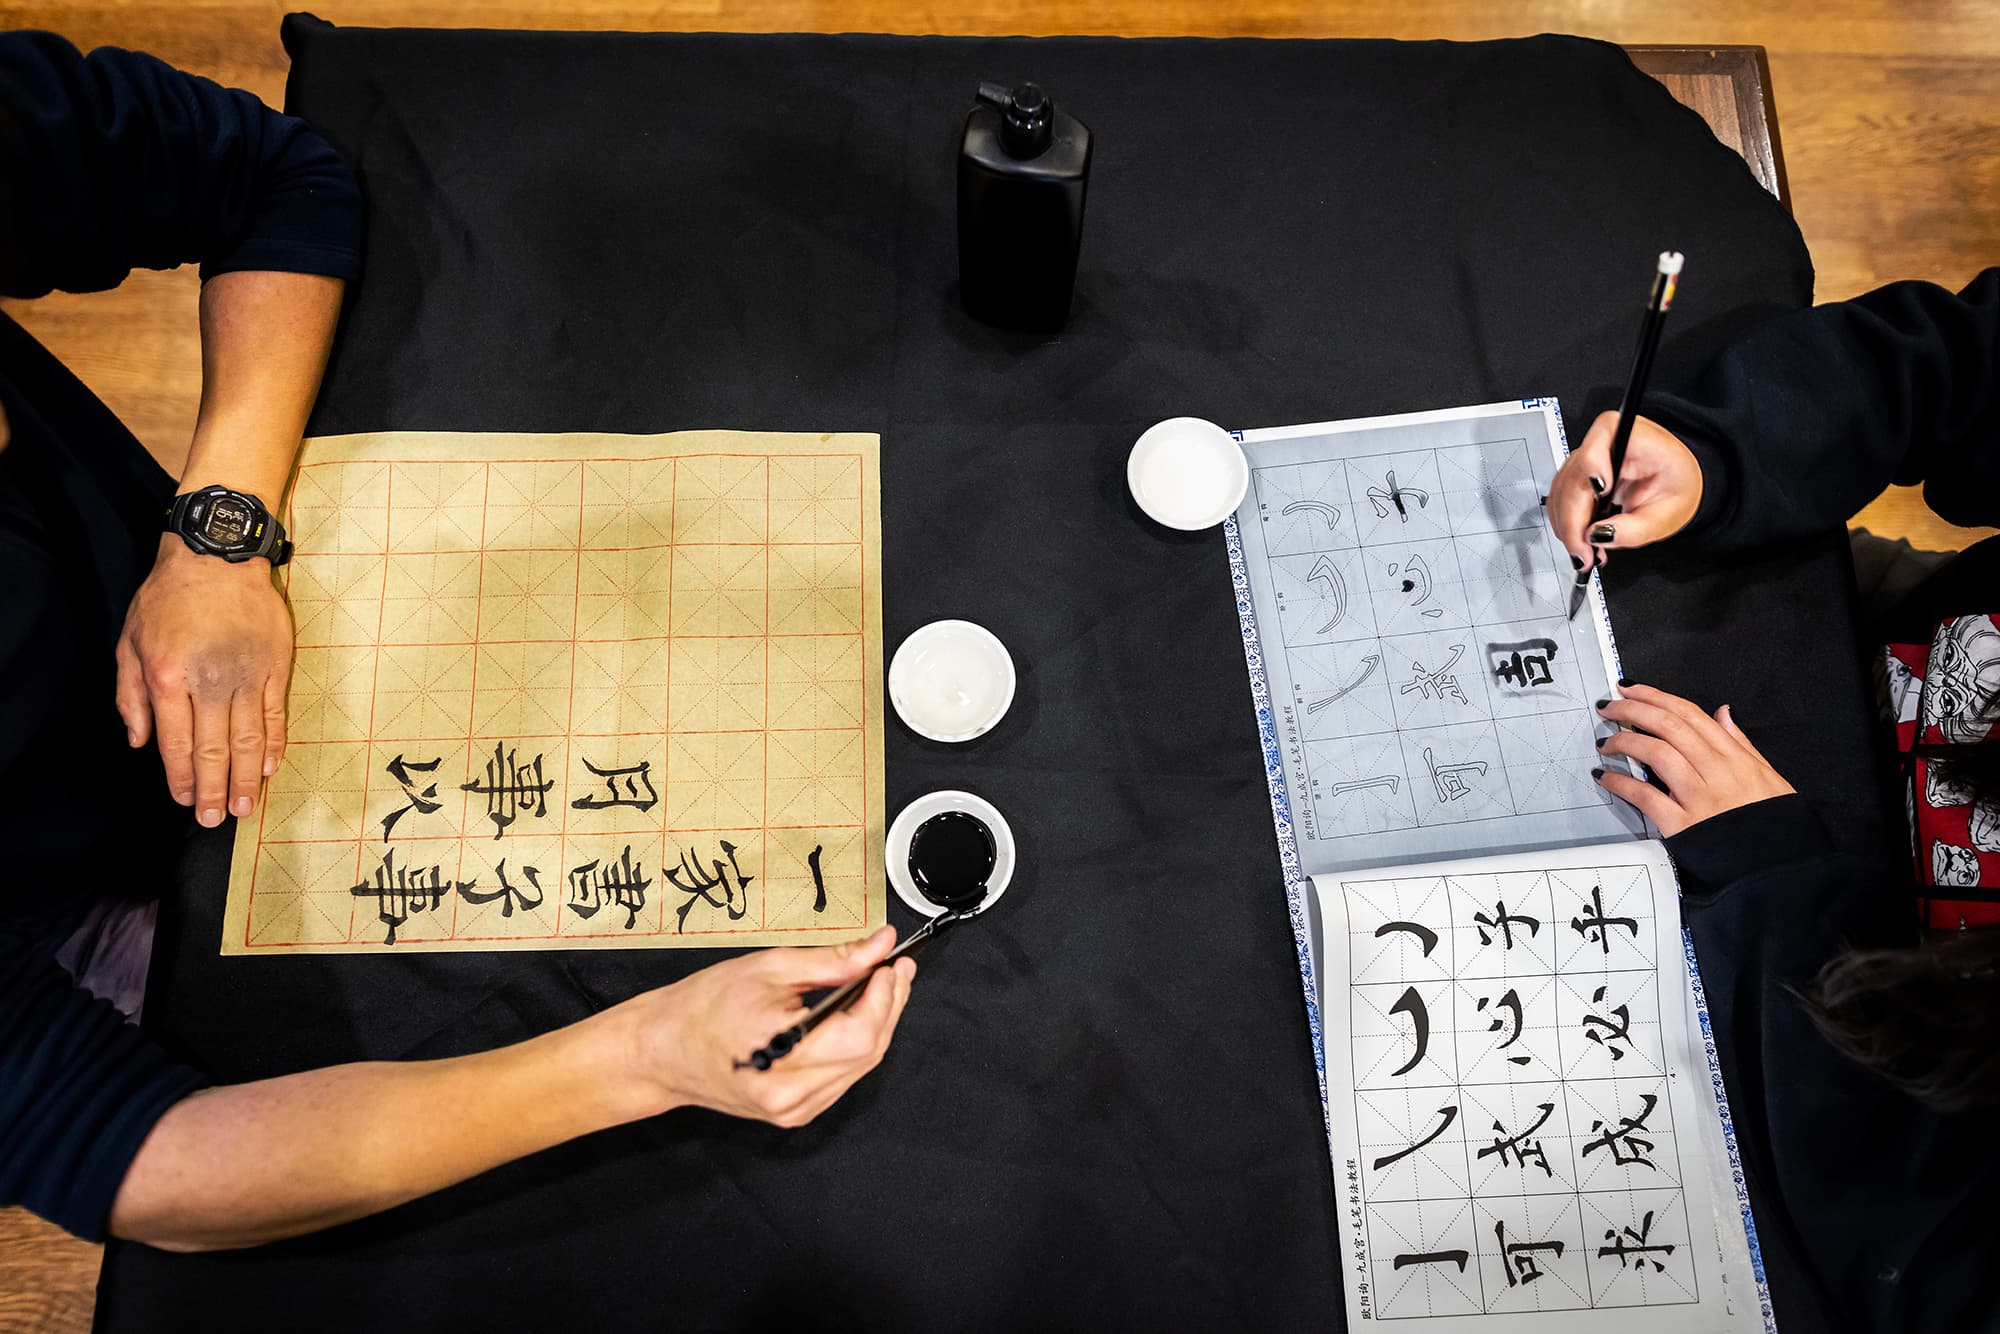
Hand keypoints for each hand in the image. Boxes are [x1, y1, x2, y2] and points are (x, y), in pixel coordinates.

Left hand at [115, 535, 294, 825]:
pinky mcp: (275, 666)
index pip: (176, 742)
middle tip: (218, 820)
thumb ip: (129, 695)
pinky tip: (270, 767)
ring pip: (249, 739)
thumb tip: (139, 742)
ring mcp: (247, 675)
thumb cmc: (168, 598)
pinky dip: (274, 744)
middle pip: (215, 749)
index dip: (183, 777)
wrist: (218, 557)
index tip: (187, 801)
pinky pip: (275, 714)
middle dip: (216, 789)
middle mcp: (209, 681)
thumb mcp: (129, 641)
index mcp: (168, 676)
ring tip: (247, 806)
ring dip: (248, 778)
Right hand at [624, 926, 915, 1126]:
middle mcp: (789, 1094)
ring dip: (876, 1026)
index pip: (859, 1035)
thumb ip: (832, 960)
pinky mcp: (794, 1113)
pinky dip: (856, 1047)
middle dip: (888, 1007)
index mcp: (781, 1057)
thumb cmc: (703, 1007)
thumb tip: (878, 947)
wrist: (663, 1050)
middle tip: (894, 970)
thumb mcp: (769, 968)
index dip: (885, 998)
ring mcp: (793, 1110)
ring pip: (860, 1068)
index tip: (893, 965)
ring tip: (880, 988)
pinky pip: (842, 1079)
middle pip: (867, 1053)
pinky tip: (855, 1017)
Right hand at [1548, 412, 1702, 570]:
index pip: (1598, 446)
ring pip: (1561, 491)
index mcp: (1637, 440)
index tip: (1597, 499)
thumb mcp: (1667, 516)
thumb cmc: (1677, 486)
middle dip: (1573, 522)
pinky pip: (1560, 496)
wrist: (1675, 479)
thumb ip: (1634, 529)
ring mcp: (1588, 454)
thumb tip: (1597, 536)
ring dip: (1567, 527)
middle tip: (1583, 555)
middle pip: (1573, 478)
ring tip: (1586, 551)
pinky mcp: (1578, 470)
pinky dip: (1567, 523)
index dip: (1592, 468)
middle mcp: (1605, 441)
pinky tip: (1583, 538)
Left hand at [1594, 684, 1793, 836]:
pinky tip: (1606, 776)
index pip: (1690, 715)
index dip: (1656, 696)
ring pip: (1656, 753)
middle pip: (1668, 726)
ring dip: (1624, 741)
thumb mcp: (1769, 777)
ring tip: (1606, 740)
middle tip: (1609, 705)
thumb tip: (1723, 713)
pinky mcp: (1684, 826)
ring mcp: (1700, 798)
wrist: (1781, 868)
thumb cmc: (1776, 825)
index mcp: (1736, 758)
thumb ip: (1741, 743)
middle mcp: (1717, 772)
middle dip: (1633, 709)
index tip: (1632, 689)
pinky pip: (1646, 796)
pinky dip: (1621, 783)